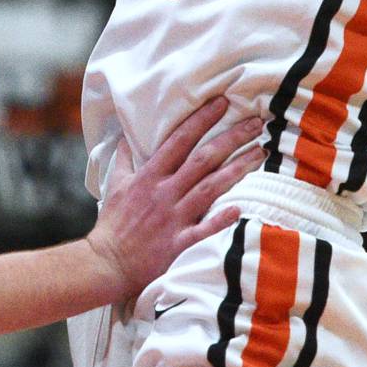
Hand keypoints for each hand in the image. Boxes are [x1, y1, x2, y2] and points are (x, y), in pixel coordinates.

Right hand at [86, 98, 261, 301]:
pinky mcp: (178, 244)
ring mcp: (173, 218)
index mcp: (149, 176)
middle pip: (202, 159)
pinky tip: (240, 207)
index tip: (221, 102)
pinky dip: (220, 219)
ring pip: (210, 188)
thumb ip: (124, 158)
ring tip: (259, 154)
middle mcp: (165, 192)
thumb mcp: (114, 184)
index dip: (201, 120)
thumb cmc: (112, 224)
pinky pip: (203, 230)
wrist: (107, 263)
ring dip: (236, 170)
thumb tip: (126, 135)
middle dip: (230, 138)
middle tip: (255, 123)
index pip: (179, 140)